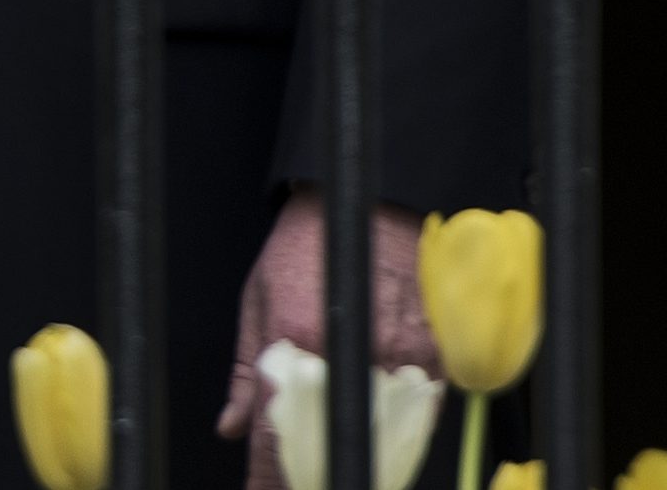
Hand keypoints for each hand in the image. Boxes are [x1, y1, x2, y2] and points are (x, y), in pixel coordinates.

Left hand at [215, 191, 436, 489]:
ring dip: (357, 458)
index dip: (268, 480)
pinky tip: (376, 431)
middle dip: (312, 474)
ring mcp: (397, 358)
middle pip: (332, 447)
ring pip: (379, 441)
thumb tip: (233, 430)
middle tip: (296, 485)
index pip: (278, 434)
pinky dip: (396, 430)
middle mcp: (348, 353)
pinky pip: (416, 415)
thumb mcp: (258, 303)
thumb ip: (246, 373)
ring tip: (336, 465)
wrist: (364, 206)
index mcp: (295, 340)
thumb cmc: (302, 250)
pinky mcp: (433, 357)